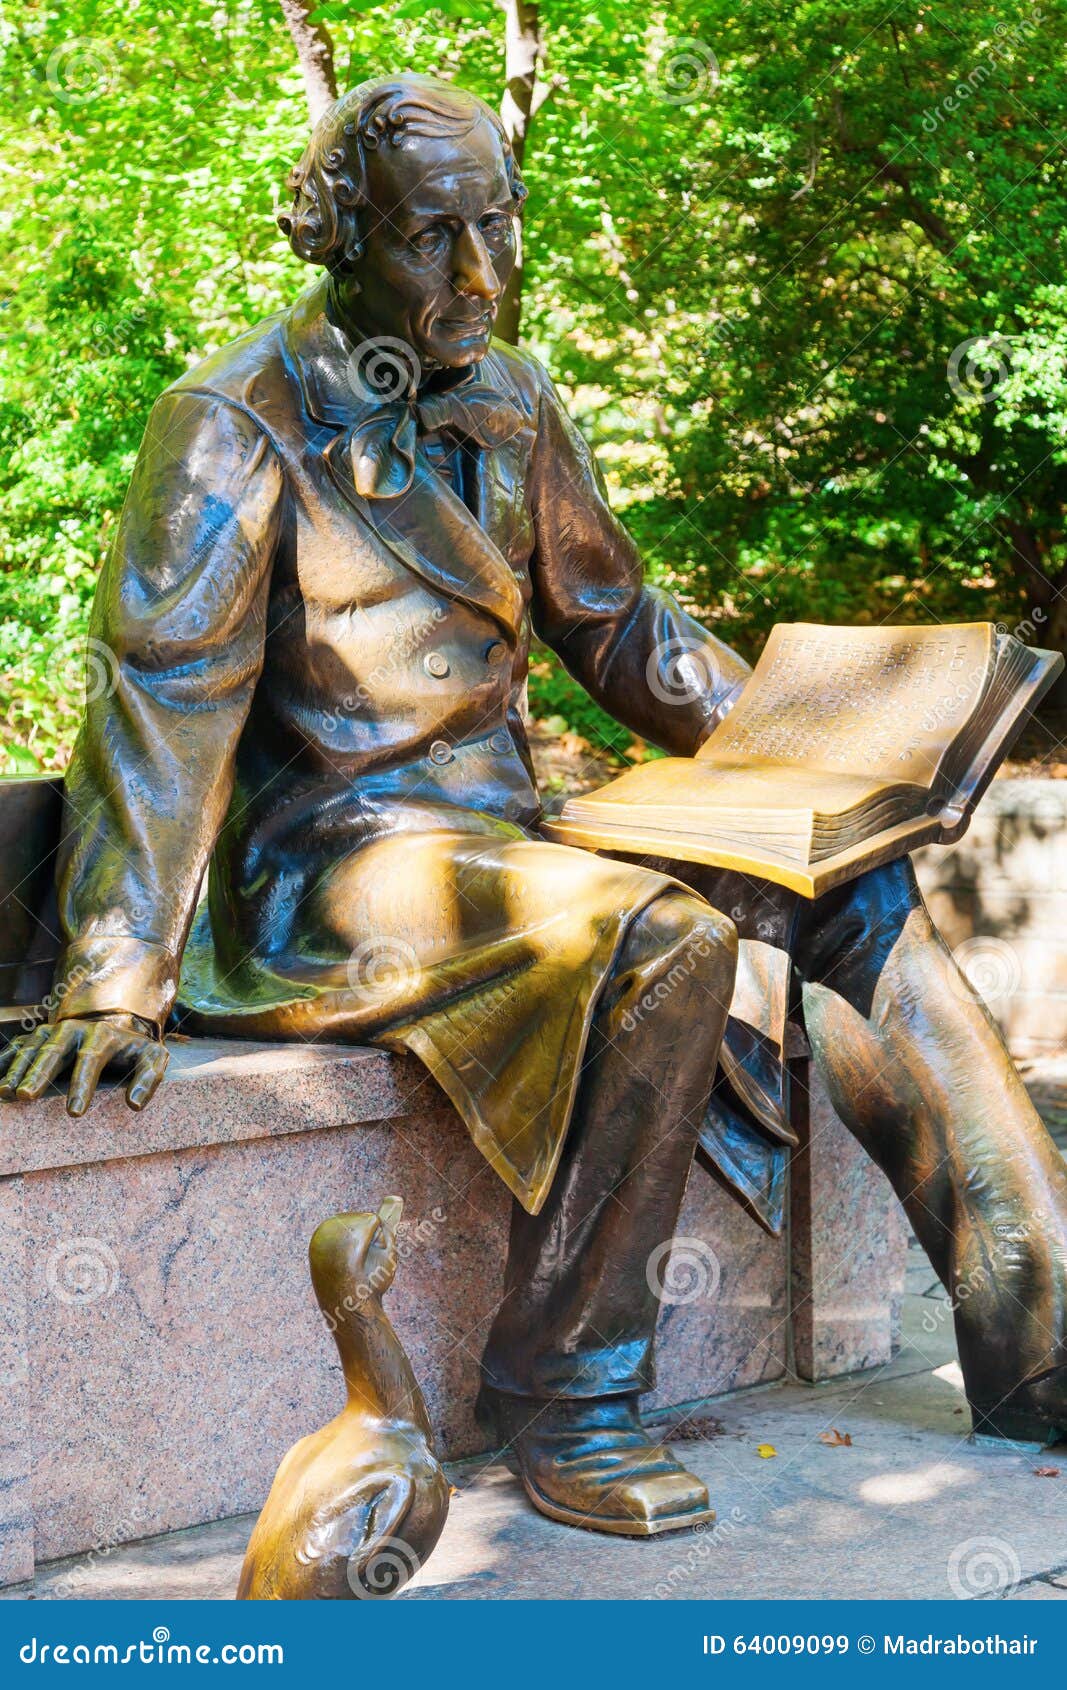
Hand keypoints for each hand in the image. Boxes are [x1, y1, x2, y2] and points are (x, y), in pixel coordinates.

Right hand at [0, 1013, 167, 1116]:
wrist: (119, 1026)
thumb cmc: (136, 1051)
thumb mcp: (153, 1058)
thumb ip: (149, 1078)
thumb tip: (135, 1104)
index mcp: (104, 1035)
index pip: (91, 1059)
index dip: (82, 1085)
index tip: (74, 1112)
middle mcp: (75, 1029)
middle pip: (54, 1050)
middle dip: (39, 1073)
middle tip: (26, 1096)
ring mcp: (54, 1031)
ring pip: (32, 1048)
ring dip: (17, 1068)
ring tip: (6, 1092)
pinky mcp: (40, 1036)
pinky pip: (20, 1046)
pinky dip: (6, 1059)